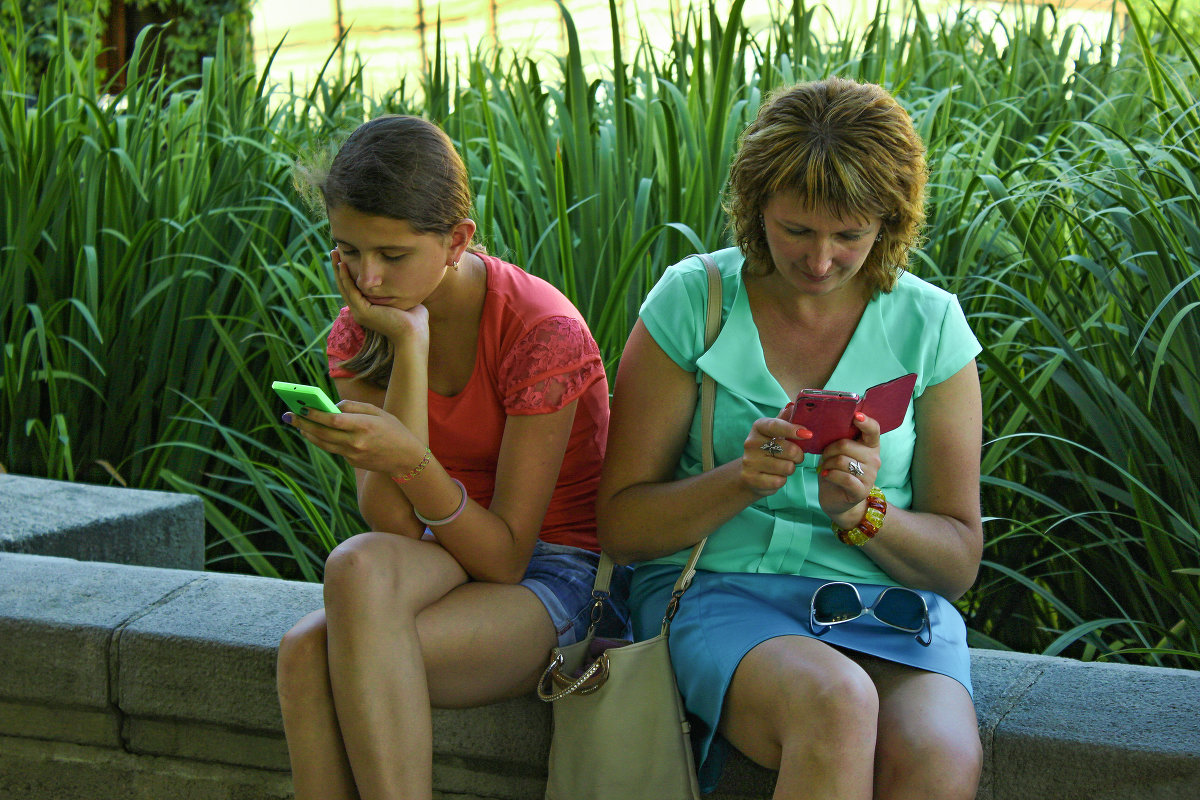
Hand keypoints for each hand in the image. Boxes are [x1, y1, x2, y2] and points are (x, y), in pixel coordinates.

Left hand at [283, 398, 424, 475]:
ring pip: (323, 443)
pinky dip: (321, 440)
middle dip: (304, 424)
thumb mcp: (378, 412)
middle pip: (323, 433)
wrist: (405, 458)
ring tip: (297, 424)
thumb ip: (355, 407)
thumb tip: (333, 406)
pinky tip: (313, 433)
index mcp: (364, 426)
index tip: (302, 407)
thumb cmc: (393, 429)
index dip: (315, 414)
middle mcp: (356, 442)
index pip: (333, 420)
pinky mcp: (352, 461)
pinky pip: (332, 449)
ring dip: (308, 433)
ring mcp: (353, 454)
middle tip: (289, 416)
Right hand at [332, 249, 430, 349]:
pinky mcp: (363, 312)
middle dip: (338, 268)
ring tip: (334, 253)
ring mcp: (359, 312)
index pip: (353, 288)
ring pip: (344, 287)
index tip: (345, 257)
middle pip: (344, 286)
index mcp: (367, 310)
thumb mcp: (402, 299)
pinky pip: (351, 291)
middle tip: (334, 251)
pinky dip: (345, 277)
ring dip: (338, 269)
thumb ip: (398, 289)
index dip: (347, 273)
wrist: (414, 334)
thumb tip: (403, 278)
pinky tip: (343, 265)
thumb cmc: (414, 320)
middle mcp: (360, 311)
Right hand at [740, 403, 812, 495]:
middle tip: (796, 456)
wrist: (750, 474)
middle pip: (788, 450)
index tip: (808, 434)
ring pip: (786, 467)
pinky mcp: (751, 478)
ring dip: (790, 469)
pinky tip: (775, 476)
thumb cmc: (769, 450)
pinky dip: (782, 480)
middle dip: (798, 455)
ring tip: (782, 466)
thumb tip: (793, 405)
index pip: (775, 426)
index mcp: (758, 427)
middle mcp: (751, 442)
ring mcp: (749, 461)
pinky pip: (779, 481)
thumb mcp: (776, 433)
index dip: (792, 429)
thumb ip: (786, 420)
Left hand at [817, 412, 881, 527]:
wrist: (837, 498)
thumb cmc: (837, 470)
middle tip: (824, 456)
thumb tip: (828, 422)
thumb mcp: (838, 451)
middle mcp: (874, 459)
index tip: (855, 416)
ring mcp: (870, 475)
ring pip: (841, 461)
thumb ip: (840, 437)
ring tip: (826, 467)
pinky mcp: (861, 490)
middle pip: (846, 445)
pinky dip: (830, 475)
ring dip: (827, 463)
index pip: (873, 429)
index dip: (865, 421)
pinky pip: (843, 477)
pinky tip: (826, 475)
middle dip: (829, 449)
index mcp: (870, 445)